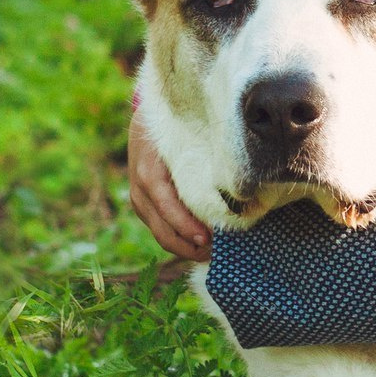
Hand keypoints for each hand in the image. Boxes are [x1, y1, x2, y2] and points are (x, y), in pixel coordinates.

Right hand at [128, 111, 210, 262]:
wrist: (146, 122)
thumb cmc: (174, 132)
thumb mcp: (185, 142)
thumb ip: (202, 164)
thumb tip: (236, 187)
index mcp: (150, 174)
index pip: (168, 208)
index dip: (188, 227)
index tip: (210, 240)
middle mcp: (141, 191)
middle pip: (164, 232)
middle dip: (191, 247)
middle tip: (218, 253)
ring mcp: (139, 201)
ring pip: (162, 236)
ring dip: (187, 248)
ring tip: (214, 252)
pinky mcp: (142, 207)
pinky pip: (161, 230)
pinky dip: (181, 240)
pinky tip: (202, 242)